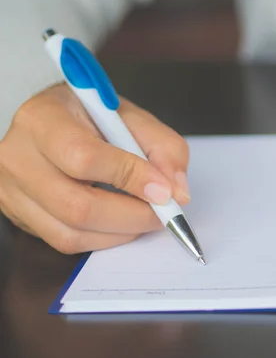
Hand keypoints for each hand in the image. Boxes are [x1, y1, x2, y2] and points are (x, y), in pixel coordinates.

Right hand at [0, 83, 189, 253]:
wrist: (47, 123)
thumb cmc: (89, 116)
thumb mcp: (130, 116)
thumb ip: (162, 147)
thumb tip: (177, 192)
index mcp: (43, 120)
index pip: (84, 157)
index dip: (131, 178)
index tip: (165, 190)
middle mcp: (18, 158)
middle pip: (77, 206)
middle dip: (133, 215)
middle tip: (165, 213)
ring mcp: (13, 192)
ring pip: (71, 233)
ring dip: (121, 232)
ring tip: (145, 216)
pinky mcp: (20, 216)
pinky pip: (65, 241)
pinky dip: (104, 238)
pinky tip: (121, 222)